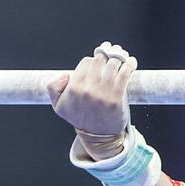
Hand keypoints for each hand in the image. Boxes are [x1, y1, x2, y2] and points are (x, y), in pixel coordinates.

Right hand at [47, 42, 137, 158]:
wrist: (98, 134)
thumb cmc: (80, 117)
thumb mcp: (59, 106)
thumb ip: (53, 88)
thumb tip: (65, 74)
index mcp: (74, 87)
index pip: (86, 62)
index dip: (94, 60)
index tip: (100, 61)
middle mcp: (87, 89)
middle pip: (100, 60)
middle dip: (107, 53)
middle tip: (114, 50)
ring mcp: (103, 93)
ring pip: (112, 65)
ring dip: (119, 56)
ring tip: (122, 54)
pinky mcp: (116, 97)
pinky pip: (124, 75)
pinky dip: (129, 65)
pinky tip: (131, 61)